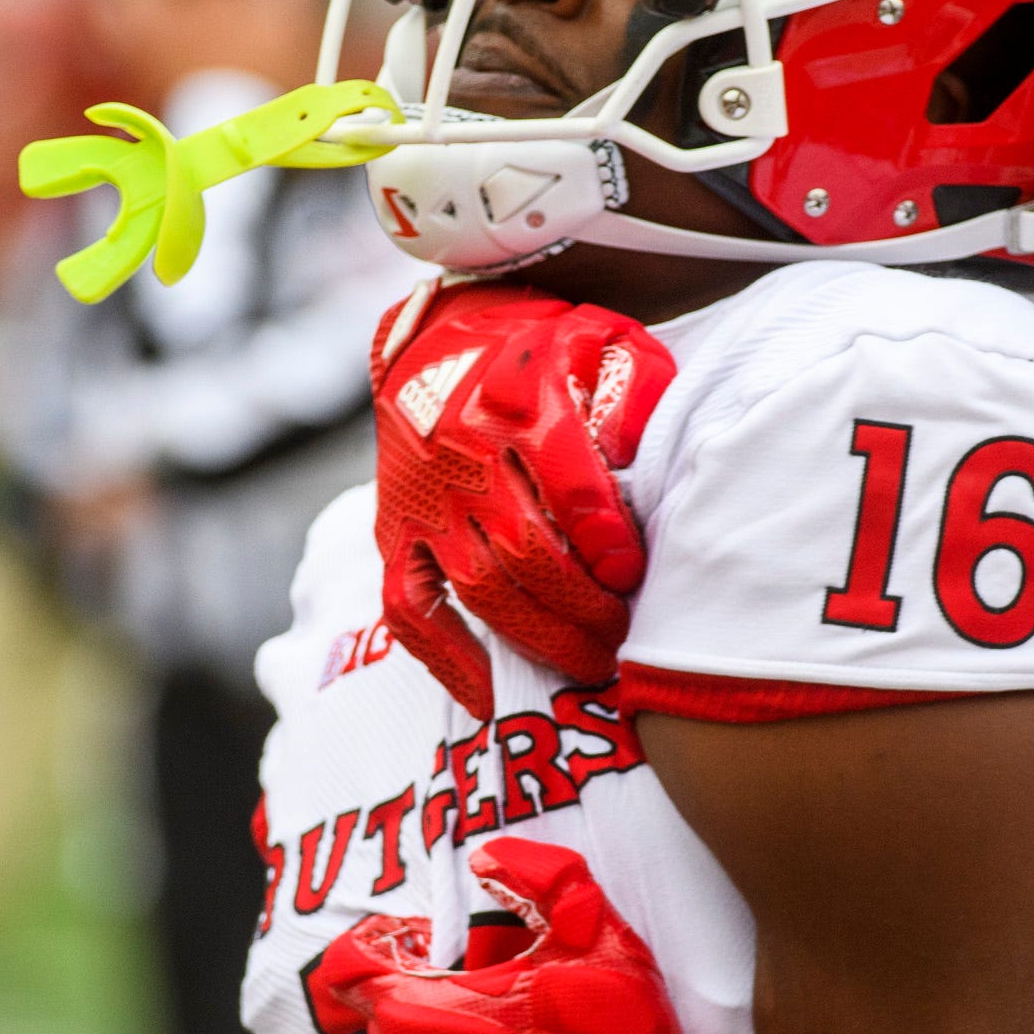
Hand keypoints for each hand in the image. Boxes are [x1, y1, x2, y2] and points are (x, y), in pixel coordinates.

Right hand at [371, 284, 675, 718]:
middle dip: (583, 607)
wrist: (441, 336)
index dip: (605, 539)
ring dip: (539, 638)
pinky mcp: (395, 530)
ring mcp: (425, 499)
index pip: (567, 482)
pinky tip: (489, 697)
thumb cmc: (544, 349)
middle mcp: (464, 454)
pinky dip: (445, 658)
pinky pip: (408, 607)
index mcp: (522, 402)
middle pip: (526, 550)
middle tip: (626, 639)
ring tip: (591, 666)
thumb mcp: (604, 340)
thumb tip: (639, 455)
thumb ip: (633, 388)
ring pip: (479, 586)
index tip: (633, 575)